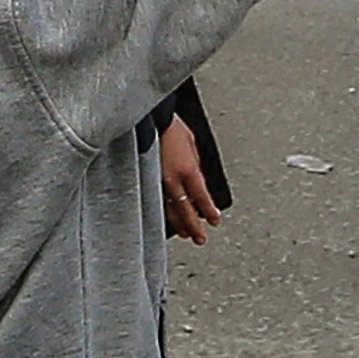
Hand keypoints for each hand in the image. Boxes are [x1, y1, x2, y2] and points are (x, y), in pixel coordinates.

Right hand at [159, 119, 220, 243]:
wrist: (148, 119)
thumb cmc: (171, 127)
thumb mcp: (192, 144)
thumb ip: (196, 164)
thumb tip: (199, 178)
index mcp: (188, 169)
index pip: (201, 197)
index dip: (208, 211)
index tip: (214, 221)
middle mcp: (172, 180)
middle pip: (186, 210)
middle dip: (194, 226)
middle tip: (201, 238)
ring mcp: (156, 182)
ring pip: (169, 210)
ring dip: (179, 224)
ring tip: (186, 234)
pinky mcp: (143, 180)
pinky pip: (155, 202)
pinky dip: (162, 213)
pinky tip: (166, 221)